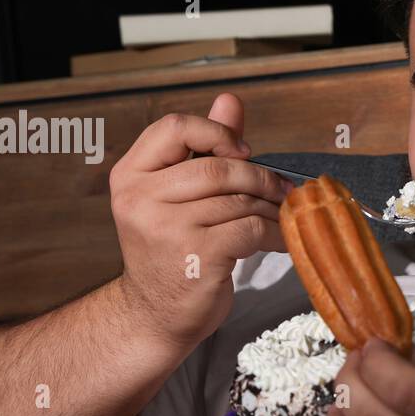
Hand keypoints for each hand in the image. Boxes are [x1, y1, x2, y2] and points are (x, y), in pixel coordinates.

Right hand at [108, 93, 291, 348]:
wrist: (155, 314)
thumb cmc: (172, 251)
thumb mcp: (178, 196)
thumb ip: (204, 149)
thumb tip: (230, 100)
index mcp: (131, 175)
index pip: (174, 128)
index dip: (216, 132)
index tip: (244, 152)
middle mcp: (141, 199)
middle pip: (218, 167)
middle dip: (259, 176)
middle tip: (282, 189)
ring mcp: (166, 228)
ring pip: (239, 200)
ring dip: (271, 208)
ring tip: (283, 216)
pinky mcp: (197, 256)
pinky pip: (252, 230)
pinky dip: (276, 234)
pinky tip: (281, 240)